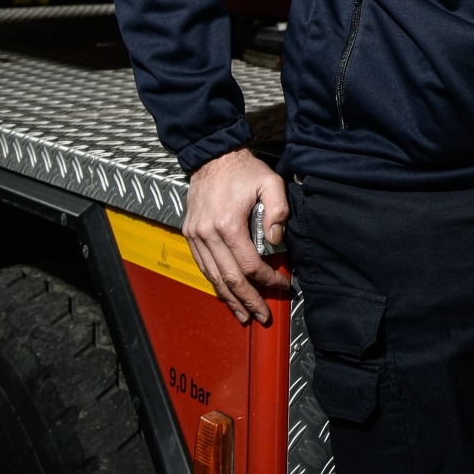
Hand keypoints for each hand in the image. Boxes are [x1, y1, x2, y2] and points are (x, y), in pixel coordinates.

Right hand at [183, 147, 289, 324]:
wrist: (213, 157)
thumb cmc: (244, 170)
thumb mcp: (270, 182)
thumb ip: (279, 210)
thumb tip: (276, 239)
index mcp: (228, 224)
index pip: (249, 265)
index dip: (267, 279)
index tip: (282, 285)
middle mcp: (208, 234)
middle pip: (229, 278)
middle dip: (248, 300)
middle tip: (262, 316)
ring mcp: (196, 236)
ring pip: (213, 277)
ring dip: (230, 298)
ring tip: (244, 314)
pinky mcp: (191, 234)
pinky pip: (203, 266)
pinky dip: (216, 283)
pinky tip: (226, 294)